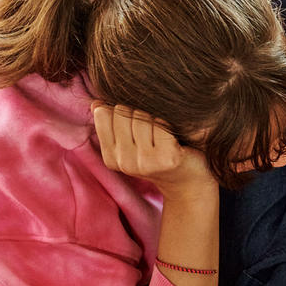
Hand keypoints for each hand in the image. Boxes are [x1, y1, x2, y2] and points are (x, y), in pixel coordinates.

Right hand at [93, 102, 212, 196]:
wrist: (189, 182)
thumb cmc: (159, 155)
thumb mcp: (130, 144)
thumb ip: (112, 126)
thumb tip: (96, 103)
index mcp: (110, 157)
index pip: (103, 114)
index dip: (121, 110)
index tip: (134, 122)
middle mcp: (124, 162)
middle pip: (123, 112)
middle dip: (138, 112)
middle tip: (152, 130)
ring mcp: (145, 161)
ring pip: (141, 116)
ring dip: (154, 117)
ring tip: (162, 135)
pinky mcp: (166, 158)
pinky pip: (161, 124)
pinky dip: (168, 124)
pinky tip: (174, 139)